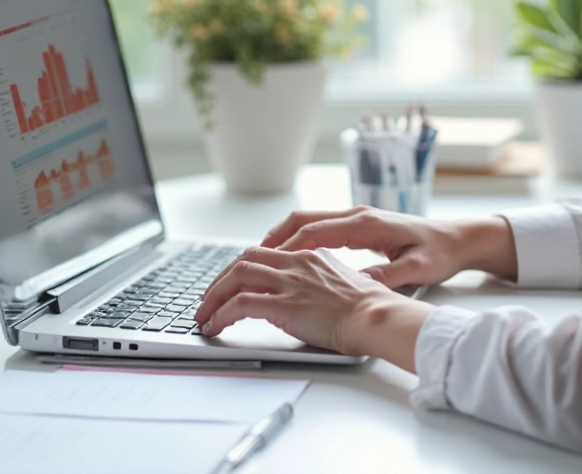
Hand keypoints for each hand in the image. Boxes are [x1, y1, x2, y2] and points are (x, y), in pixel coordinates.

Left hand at [194, 246, 432, 360]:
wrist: (377, 316)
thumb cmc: (370, 307)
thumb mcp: (342, 284)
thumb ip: (320, 282)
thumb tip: (306, 295)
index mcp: (309, 256)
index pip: (264, 254)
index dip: (242, 268)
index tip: (231, 282)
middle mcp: (295, 263)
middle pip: (244, 260)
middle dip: (220, 280)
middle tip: (208, 299)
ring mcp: (288, 282)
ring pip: (235, 278)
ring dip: (213, 297)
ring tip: (204, 315)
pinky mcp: (283, 304)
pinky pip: (239, 305)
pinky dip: (220, 314)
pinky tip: (214, 326)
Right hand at [261, 206, 517, 288]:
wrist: (460, 238)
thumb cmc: (441, 252)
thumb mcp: (417, 270)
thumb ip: (387, 276)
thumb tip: (359, 286)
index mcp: (368, 224)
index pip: (316, 230)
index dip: (288, 247)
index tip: (265, 262)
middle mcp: (358, 215)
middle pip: (303, 220)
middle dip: (273, 238)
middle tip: (247, 259)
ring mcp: (358, 218)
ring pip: (308, 221)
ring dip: (283, 237)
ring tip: (259, 258)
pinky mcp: (360, 225)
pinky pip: (320, 228)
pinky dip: (299, 239)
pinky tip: (289, 257)